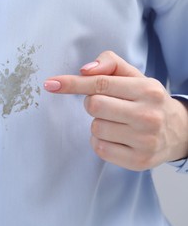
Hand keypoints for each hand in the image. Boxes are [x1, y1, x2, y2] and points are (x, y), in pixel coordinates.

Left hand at [44, 51, 187, 170]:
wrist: (180, 132)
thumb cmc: (148, 101)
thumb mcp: (136, 77)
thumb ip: (110, 65)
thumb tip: (84, 70)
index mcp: (147, 90)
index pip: (100, 83)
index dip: (72, 83)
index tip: (51, 84)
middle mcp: (148, 115)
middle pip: (94, 105)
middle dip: (92, 103)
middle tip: (107, 105)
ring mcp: (144, 141)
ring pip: (95, 128)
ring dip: (98, 124)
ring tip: (117, 123)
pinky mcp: (138, 161)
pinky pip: (99, 148)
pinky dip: (101, 141)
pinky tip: (117, 138)